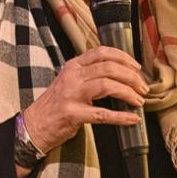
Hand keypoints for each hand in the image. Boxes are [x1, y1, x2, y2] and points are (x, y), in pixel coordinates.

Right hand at [21, 46, 146, 153]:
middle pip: (108, 67)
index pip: (101, 52)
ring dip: (128, 92)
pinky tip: (132, 119)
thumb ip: (89, 74)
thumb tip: (120, 74)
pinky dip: (120, 117)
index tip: (137, 67)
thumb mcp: (70, 80)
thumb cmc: (56, 104)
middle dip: (131, 76)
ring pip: (107, 85)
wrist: (33, 125)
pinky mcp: (72, 114)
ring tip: (139, 100)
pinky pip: (102, 114)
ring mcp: (71, 94)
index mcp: (73, 65)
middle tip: (143, 87)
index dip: (123, 57)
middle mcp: (72, 76)